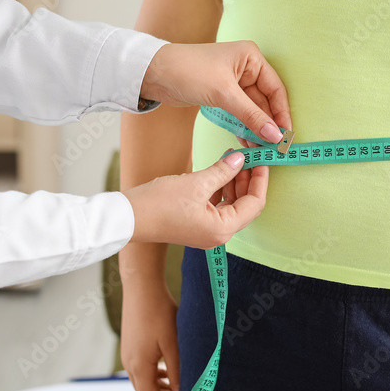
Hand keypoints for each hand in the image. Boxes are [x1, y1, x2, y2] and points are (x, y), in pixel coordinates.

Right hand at [120, 262, 179, 390]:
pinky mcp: (130, 345)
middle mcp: (129, 363)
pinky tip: (168, 366)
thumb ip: (177, 371)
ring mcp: (127, 354)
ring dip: (160, 385)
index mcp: (139, 366)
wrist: (142, 288)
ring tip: (178, 381)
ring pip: (142, 381)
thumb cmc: (159, 314)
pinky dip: (154, 373)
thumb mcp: (173, 344)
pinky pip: (140, 368)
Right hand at [121, 150, 267, 247]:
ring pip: (232, 205)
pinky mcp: (196, 225)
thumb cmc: (158, 204)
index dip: (260, 180)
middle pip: (246, 205)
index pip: (255, 203)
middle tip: (249, 156)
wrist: (127, 217)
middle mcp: (218, 235)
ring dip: (234, 182)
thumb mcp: (196, 183)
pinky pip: (218, 206)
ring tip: (234, 159)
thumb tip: (241, 159)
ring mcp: (207, 231)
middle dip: (248, 179)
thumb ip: (223, 171)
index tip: (262, 159)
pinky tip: (219, 171)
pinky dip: (221, 189)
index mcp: (223, 229)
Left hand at [140, 40, 292, 145]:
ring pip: (252, 109)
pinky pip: (239, 112)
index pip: (275, 89)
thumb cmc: (189, 71)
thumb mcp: (223, 93)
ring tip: (261, 149)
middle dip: (268, 124)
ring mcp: (234, 81)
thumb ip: (251, 115)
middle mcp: (245, 67)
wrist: (153, 73)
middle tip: (274, 147)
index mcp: (251, 58)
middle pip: (265, 101)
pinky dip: (243, 126)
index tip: (285, 135)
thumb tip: (275, 135)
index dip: (282, 113)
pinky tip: (247, 142)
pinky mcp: (221, 93)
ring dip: (256, 128)